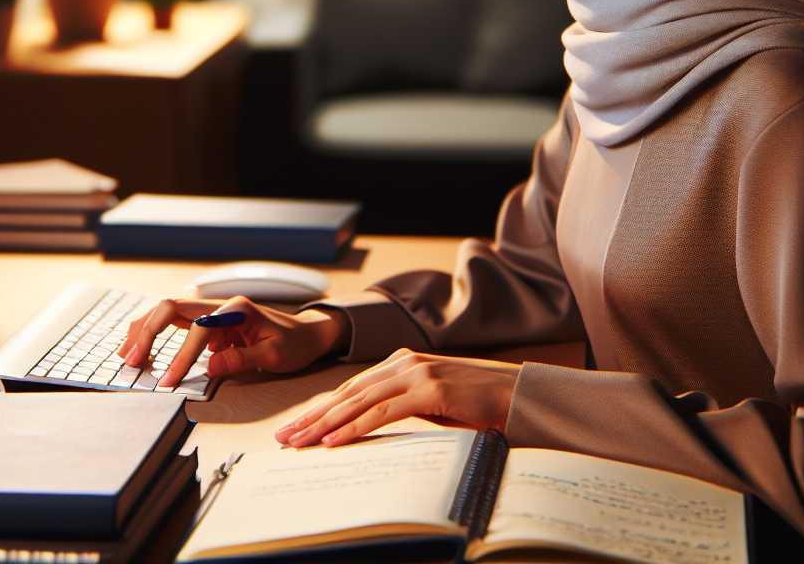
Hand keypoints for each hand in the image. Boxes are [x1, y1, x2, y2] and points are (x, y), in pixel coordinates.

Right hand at [116, 295, 350, 388]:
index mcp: (236, 310)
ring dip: (145, 329)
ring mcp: (212, 311)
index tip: (168, 381)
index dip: (181, 355)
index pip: (198, 329)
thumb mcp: (276, 355)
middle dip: (148, 332)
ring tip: (126, 354)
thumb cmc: (295, 344)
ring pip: (168, 311)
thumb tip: (209, 368)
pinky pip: (175, 323)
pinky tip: (141, 346)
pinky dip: (154, 332)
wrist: (308, 333)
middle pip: (172, 307)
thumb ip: (243, 359)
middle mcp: (219, 305)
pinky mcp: (208, 322)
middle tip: (132, 360)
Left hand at [272, 349, 521, 447]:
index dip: (321, 407)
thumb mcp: (432, 401)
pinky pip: (381, 412)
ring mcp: (416, 373)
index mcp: (402, 362)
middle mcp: (404, 362)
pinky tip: (333, 440)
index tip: (296, 426)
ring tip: (300, 442)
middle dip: (312, 416)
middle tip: (285, 437)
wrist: (518, 394)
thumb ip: (403, 405)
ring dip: (324, 424)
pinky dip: (353, 427)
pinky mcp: (429, 390)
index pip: (351, 387)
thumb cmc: (478, 402)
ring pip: (358, 401)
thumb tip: (369, 425)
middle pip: (347, 392)